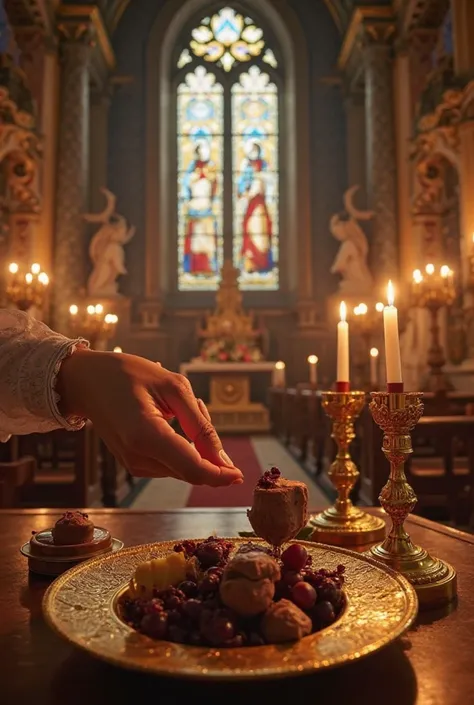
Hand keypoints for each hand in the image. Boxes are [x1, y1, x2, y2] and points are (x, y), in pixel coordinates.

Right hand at [57, 349, 242, 486]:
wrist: (88, 380)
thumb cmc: (130, 374)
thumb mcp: (173, 387)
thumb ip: (200, 425)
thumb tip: (222, 460)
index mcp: (146, 435)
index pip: (192, 468)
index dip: (220, 475)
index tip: (240, 473)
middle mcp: (137, 457)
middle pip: (190, 471)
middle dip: (208, 449)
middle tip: (195, 406)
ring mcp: (133, 464)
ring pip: (183, 467)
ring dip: (194, 444)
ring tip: (177, 406)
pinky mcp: (133, 464)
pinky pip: (170, 463)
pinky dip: (181, 447)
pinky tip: (169, 418)